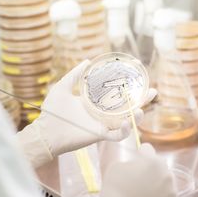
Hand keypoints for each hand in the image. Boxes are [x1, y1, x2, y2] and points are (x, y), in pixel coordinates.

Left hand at [18, 60, 155, 165]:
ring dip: (137, 116)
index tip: (139, 76)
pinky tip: (128, 122)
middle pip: (128, 107)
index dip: (130, 87)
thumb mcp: (63, 87)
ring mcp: (102, 125)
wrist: (45, 130)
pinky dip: (125, 130)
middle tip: (152, 91)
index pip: (117, 94)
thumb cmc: (52, 111)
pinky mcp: (99, 135)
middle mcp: (102, 114)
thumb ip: (74, 75)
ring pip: (127, 122)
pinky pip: (117, 135)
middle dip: (142, 100)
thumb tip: (87, 61)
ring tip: (142, 109)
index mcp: (96, 103)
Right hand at [84, 144, 178, 196]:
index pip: (147, 150)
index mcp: (153, 161)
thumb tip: (135, 163)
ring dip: (157, 186)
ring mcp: (173, 192)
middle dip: (150, 172)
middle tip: (138, 183)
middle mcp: (167, 174)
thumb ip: (129, 161)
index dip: (139, 155)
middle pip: (158, 167)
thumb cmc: (115, 194)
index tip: (135, 161)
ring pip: (165, 183)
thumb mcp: (115, 168)